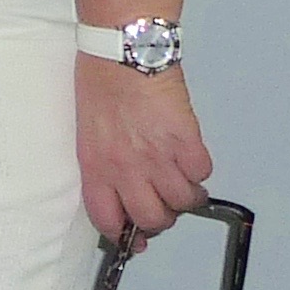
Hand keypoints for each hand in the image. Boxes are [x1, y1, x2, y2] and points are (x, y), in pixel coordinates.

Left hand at [76, 60, 210, 243]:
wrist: (122, 51)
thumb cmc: (100, 82)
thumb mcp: (87, 132)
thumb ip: (103, 164)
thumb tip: (121, 186)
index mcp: (96, 167)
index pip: (109, 220)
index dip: (125, 235)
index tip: (134, 237)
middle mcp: (127, 169)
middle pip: (153, 219)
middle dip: (161, 219)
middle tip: (164, 203)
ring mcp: (158, 156)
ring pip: (183, 202)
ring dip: (187, 196)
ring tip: (182, 179)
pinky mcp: (186, 140)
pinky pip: (202, 172)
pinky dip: (200, 170)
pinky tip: (191, 157)